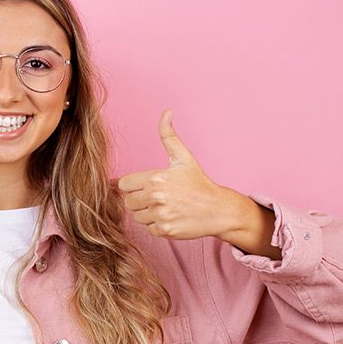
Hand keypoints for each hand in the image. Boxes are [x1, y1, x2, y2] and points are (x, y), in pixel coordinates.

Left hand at [118, 110, 280, 257]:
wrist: (219, 209)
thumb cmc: (198, 182)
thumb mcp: (183, 158)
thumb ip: (169, 136)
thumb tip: (166, 113)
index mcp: (156, 178)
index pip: (123, 184)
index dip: (133, 184)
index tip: (147, 185)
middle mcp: (156, 197)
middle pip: (128, 202)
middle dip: (140, 199)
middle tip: (158, 196)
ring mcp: (160, 215)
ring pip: (137, 217)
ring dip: (148, 213)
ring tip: (166, 206)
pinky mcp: (165, 230)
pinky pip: (148, 229)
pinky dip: (157, 225)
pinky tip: (171, 217)